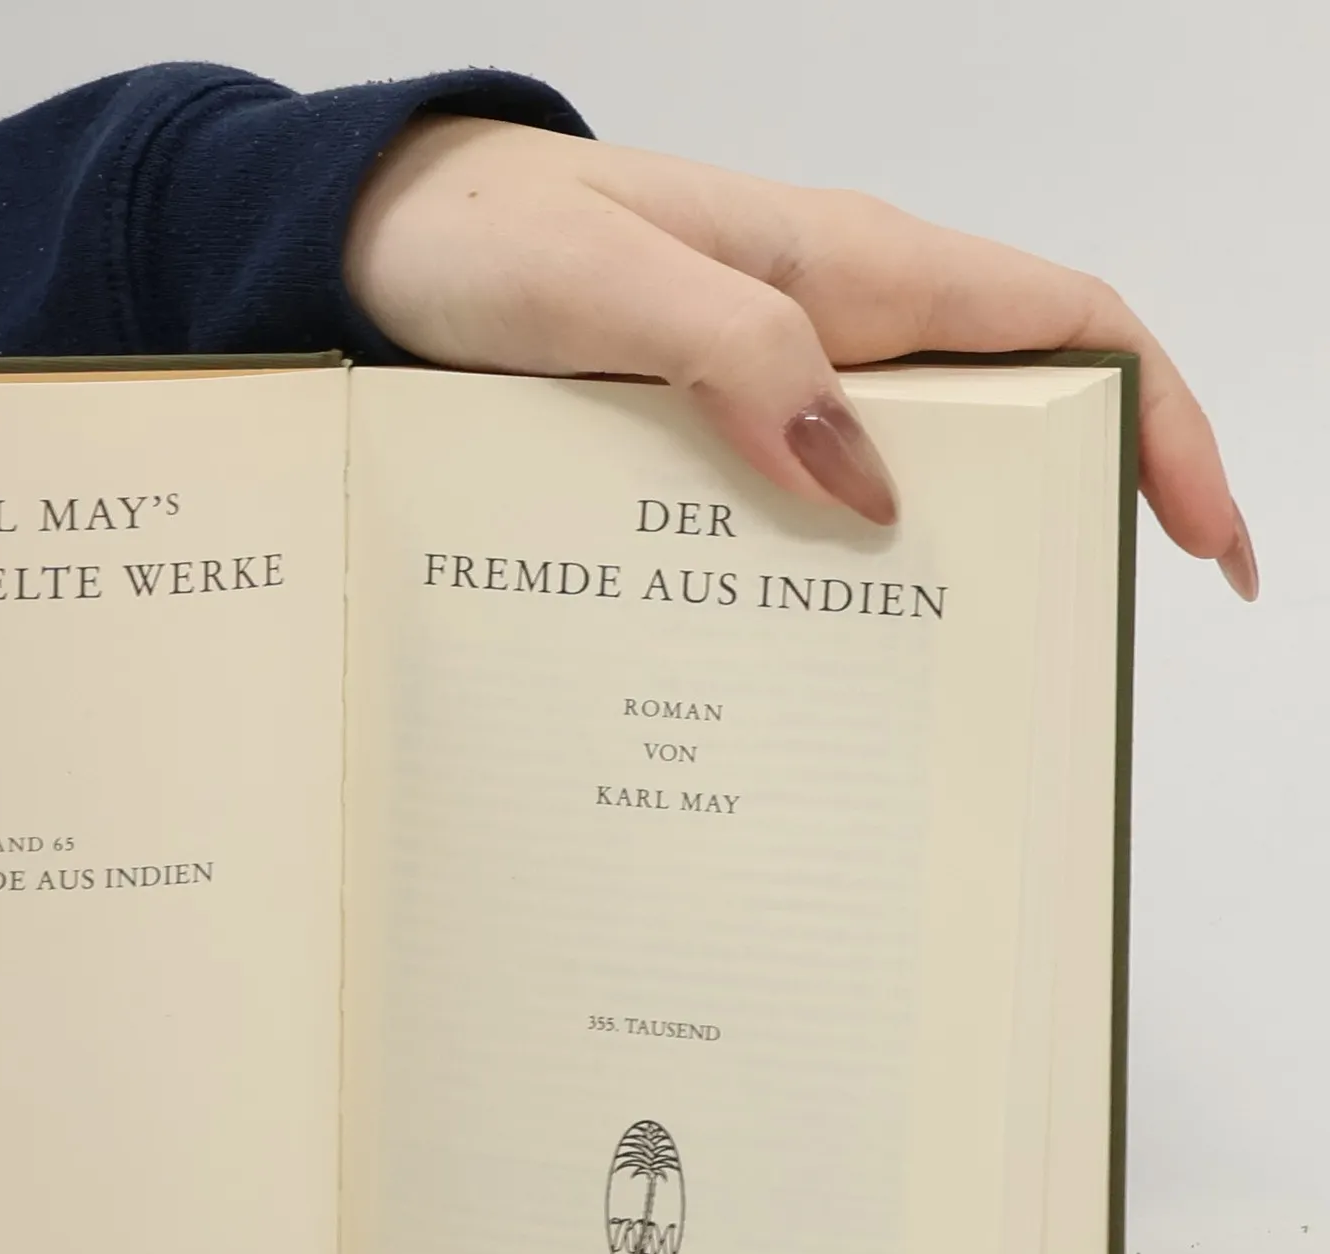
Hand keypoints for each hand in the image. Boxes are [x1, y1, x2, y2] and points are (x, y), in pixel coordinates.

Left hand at [346, 116, 1255, 599]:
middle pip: (1014, 404)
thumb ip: (736, 358)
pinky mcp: (711, 418)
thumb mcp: (604, 289)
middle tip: (1067, 648)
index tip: (1203, 536)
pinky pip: (810, 486)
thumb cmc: (483, 238)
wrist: (385, 239)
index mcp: (843, 262)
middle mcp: (828, 315)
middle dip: (1073, 510)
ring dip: (951, 553)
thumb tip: (866, 484)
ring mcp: (772, 371)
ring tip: (950, 680)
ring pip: (911, 460)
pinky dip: (840, 558)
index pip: (1068, 324)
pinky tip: (816, 635)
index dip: (1160, 422)